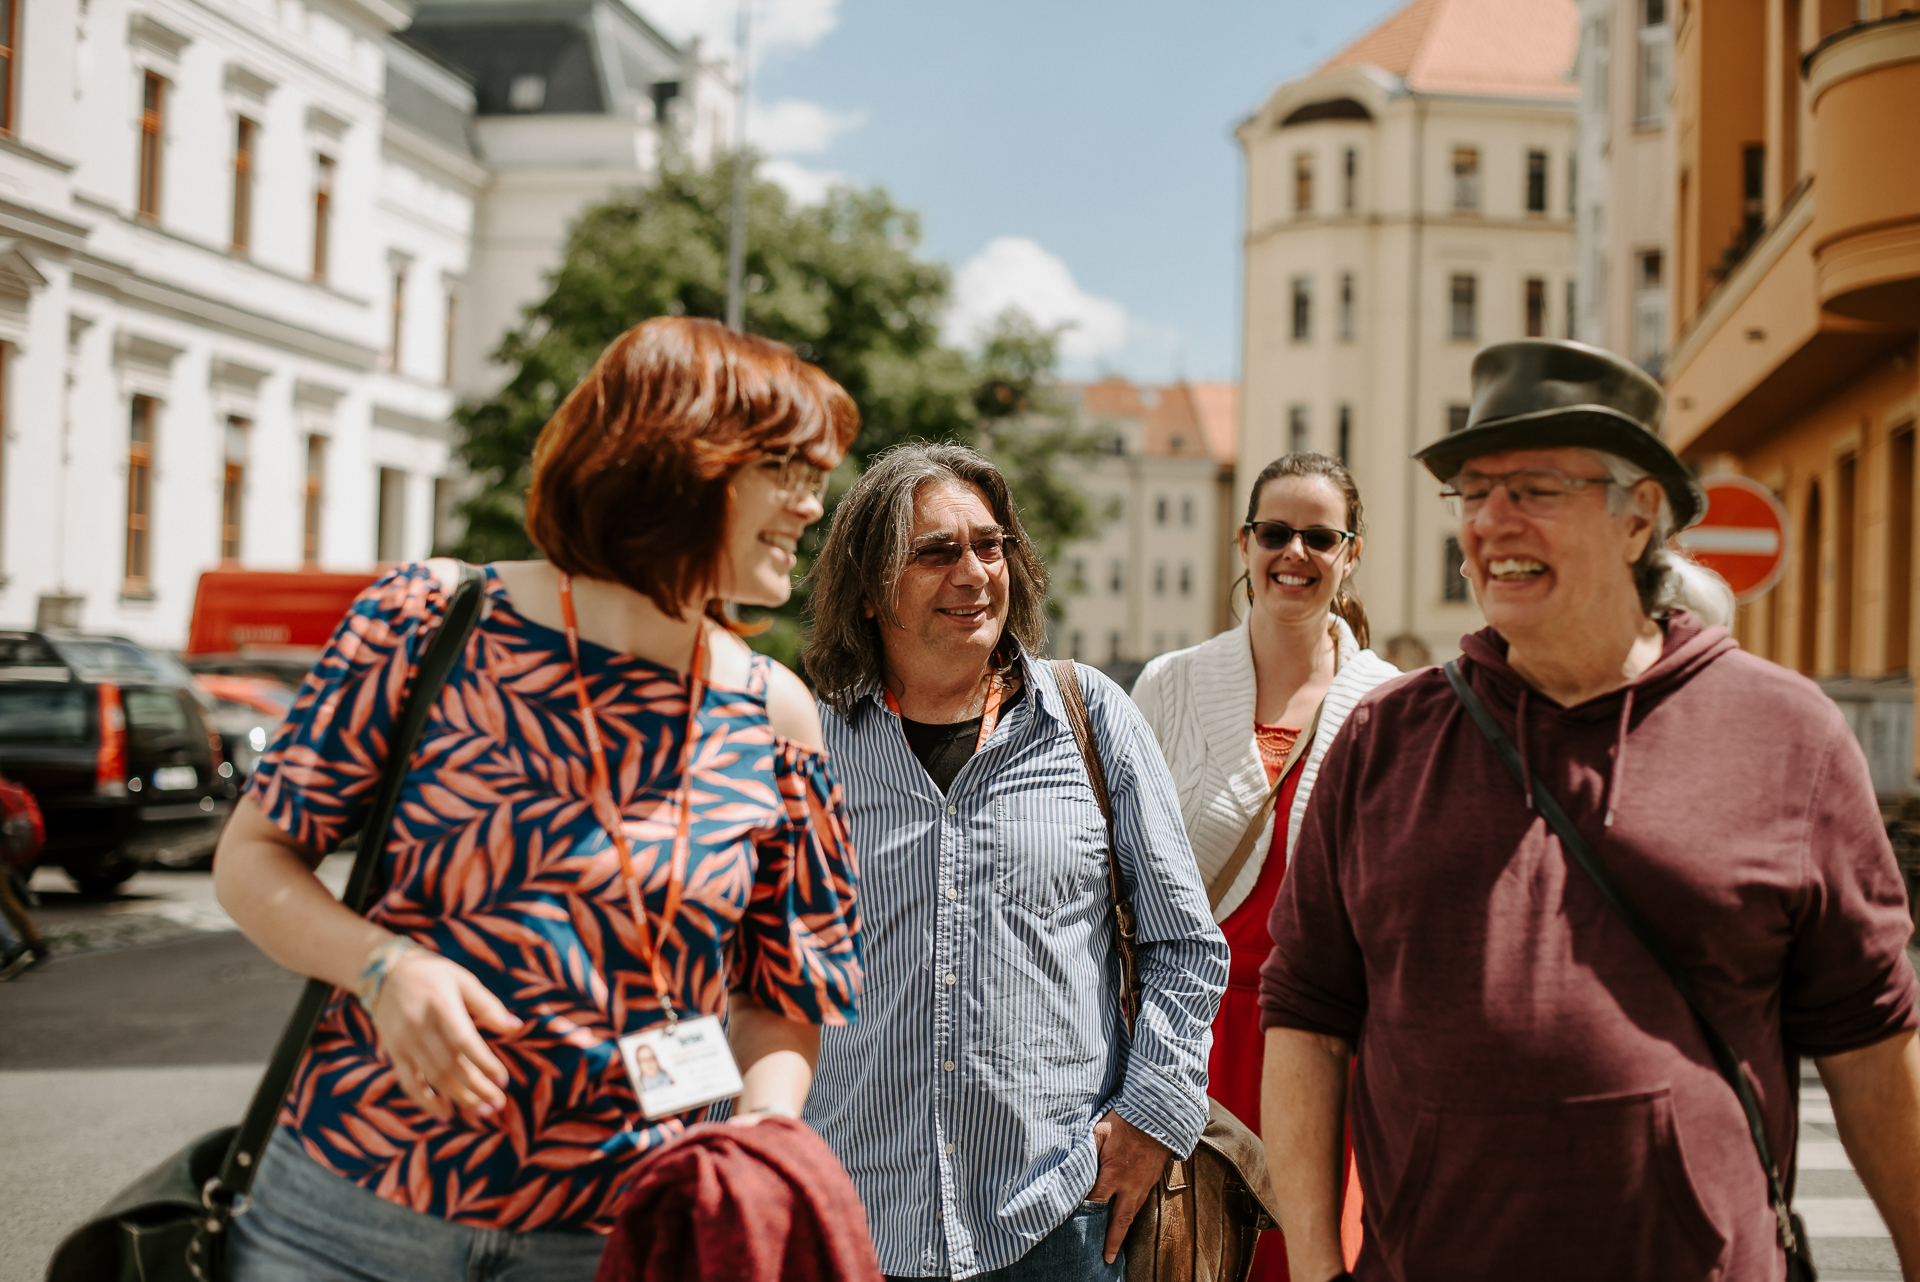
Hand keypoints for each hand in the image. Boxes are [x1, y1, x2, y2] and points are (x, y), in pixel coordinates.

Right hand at [369, 944, 522, 1121]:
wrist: (385, 971)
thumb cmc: (434, 974)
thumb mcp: (463, 980)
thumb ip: (488, 1006)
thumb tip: (516, 1028)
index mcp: (440, 1005)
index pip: (463, 1042)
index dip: (484, 1063)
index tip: (504, 1080)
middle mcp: (418, 1025)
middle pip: (449, 1065)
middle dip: (476, 1088)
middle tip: (498, 1105)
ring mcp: (403, 1041)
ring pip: (432, 1077)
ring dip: (458, 1098)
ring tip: (481, 1112)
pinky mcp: (393, 1051)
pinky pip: (408, 1082)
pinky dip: (424, 1101)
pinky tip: (444, 1114)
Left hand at [1088, 1108, 1170, 1263]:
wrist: (1159, 1114)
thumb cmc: (1125, 1121)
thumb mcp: (1099, 1131)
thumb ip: (1087, 1151)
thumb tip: (1074, 1166)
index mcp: (1113, 1175)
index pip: (1095, 1201)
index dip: (1084, 1211)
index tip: (1074, 1222)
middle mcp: (1130, 1185)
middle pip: (1119, 1220)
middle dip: (1112, 1240)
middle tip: (1106, 1258)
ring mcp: (1143, 1184)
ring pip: (1133, 1212)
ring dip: (1123, 1228)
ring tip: (1116, 1243)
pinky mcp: (1152, 1179)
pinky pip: (1142, 1201)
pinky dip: (1133, 1212)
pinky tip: (1128, 1214)